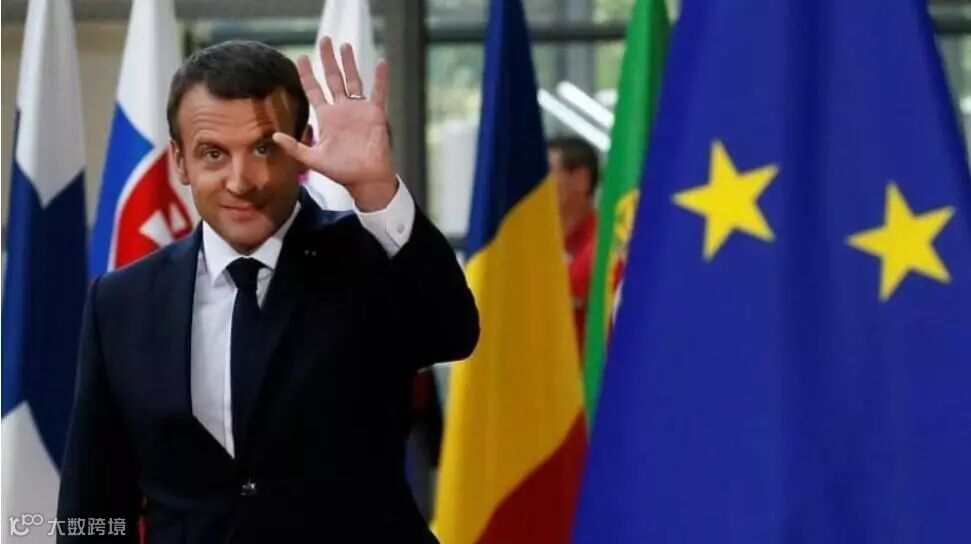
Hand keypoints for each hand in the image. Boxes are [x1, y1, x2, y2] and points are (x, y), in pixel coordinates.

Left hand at [273, 37, 396, 210]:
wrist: (366, 179)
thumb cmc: (342, 172)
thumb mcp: (313, 160)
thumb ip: (295, 147)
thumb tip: (273, 137)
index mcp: (326, 117)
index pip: (314, 90)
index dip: (308, 74)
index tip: (302, 58)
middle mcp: (342, 110)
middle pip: (333, 78)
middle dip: (328, 59)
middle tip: (325, 40)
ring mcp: (359, 110)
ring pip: (353, 80)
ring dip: (349, 63)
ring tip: (345, 45)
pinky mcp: (375, 114)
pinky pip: (378, 92)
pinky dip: (381, 78)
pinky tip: (381, 62)